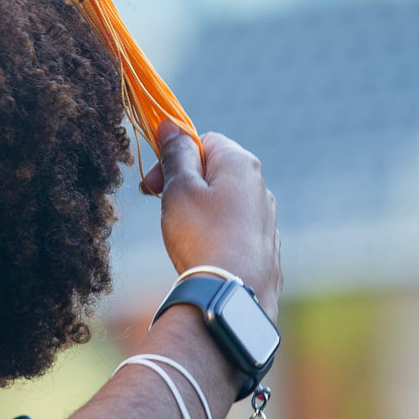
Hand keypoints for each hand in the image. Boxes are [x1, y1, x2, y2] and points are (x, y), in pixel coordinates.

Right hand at [141, 127, 279, 315]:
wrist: (233, 294)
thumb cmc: (202, 237)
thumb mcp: (179, 190)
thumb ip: (175, 155)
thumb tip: (171, 124)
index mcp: (240, 164)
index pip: (205, 141)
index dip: (174, 157)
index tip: (152, 183)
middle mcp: (260, 187)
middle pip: (216, 172)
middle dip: (185, 184)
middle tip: (161, 207)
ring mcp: (266, 219)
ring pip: (226, 203)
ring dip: (200, 211)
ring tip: (181, 235)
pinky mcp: (266, 248)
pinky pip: (236, 230)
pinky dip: (217, 235)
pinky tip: (203, 254)